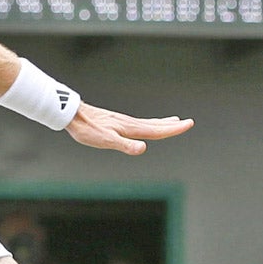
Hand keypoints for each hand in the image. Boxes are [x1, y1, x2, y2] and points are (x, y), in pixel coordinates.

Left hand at [65, 103, 193, 154]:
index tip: (189, 124)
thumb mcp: (106, 141)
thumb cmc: (88, 129)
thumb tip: (143, 148)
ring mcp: (123, 122)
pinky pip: (138, 123)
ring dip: (162, 123)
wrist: (73, 115)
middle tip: (189, 122)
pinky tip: (144, 125)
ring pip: (148, 123)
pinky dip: (148, 123)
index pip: (156, 130)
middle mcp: (129, 123)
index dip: (173, 129)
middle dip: (172, 125)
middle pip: (155, 125)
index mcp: (130, 128)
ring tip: (173, 121)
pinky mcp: (116, 122)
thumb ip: (125, 145)